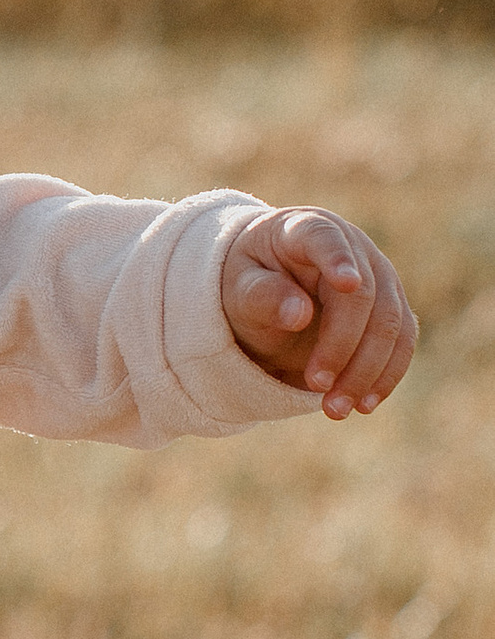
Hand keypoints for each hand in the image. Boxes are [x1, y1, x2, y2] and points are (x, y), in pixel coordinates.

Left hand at [221, 206, 414, 415]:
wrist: (270, 290)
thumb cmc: (248, 284)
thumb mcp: (238, 290)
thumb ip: (261, 297)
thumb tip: (298, 314)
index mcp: (304, 229)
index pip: (324, 238)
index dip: (338, 259)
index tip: (348, 283)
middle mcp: (351, 246)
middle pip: (364, 296)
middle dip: (343, 346)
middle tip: (317, 387)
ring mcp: (378, 275)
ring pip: (390, 323)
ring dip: (368, 370)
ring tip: (337, 409)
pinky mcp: (391, 306)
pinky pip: (401, 341)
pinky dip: (385, 374)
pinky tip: (365, 404)